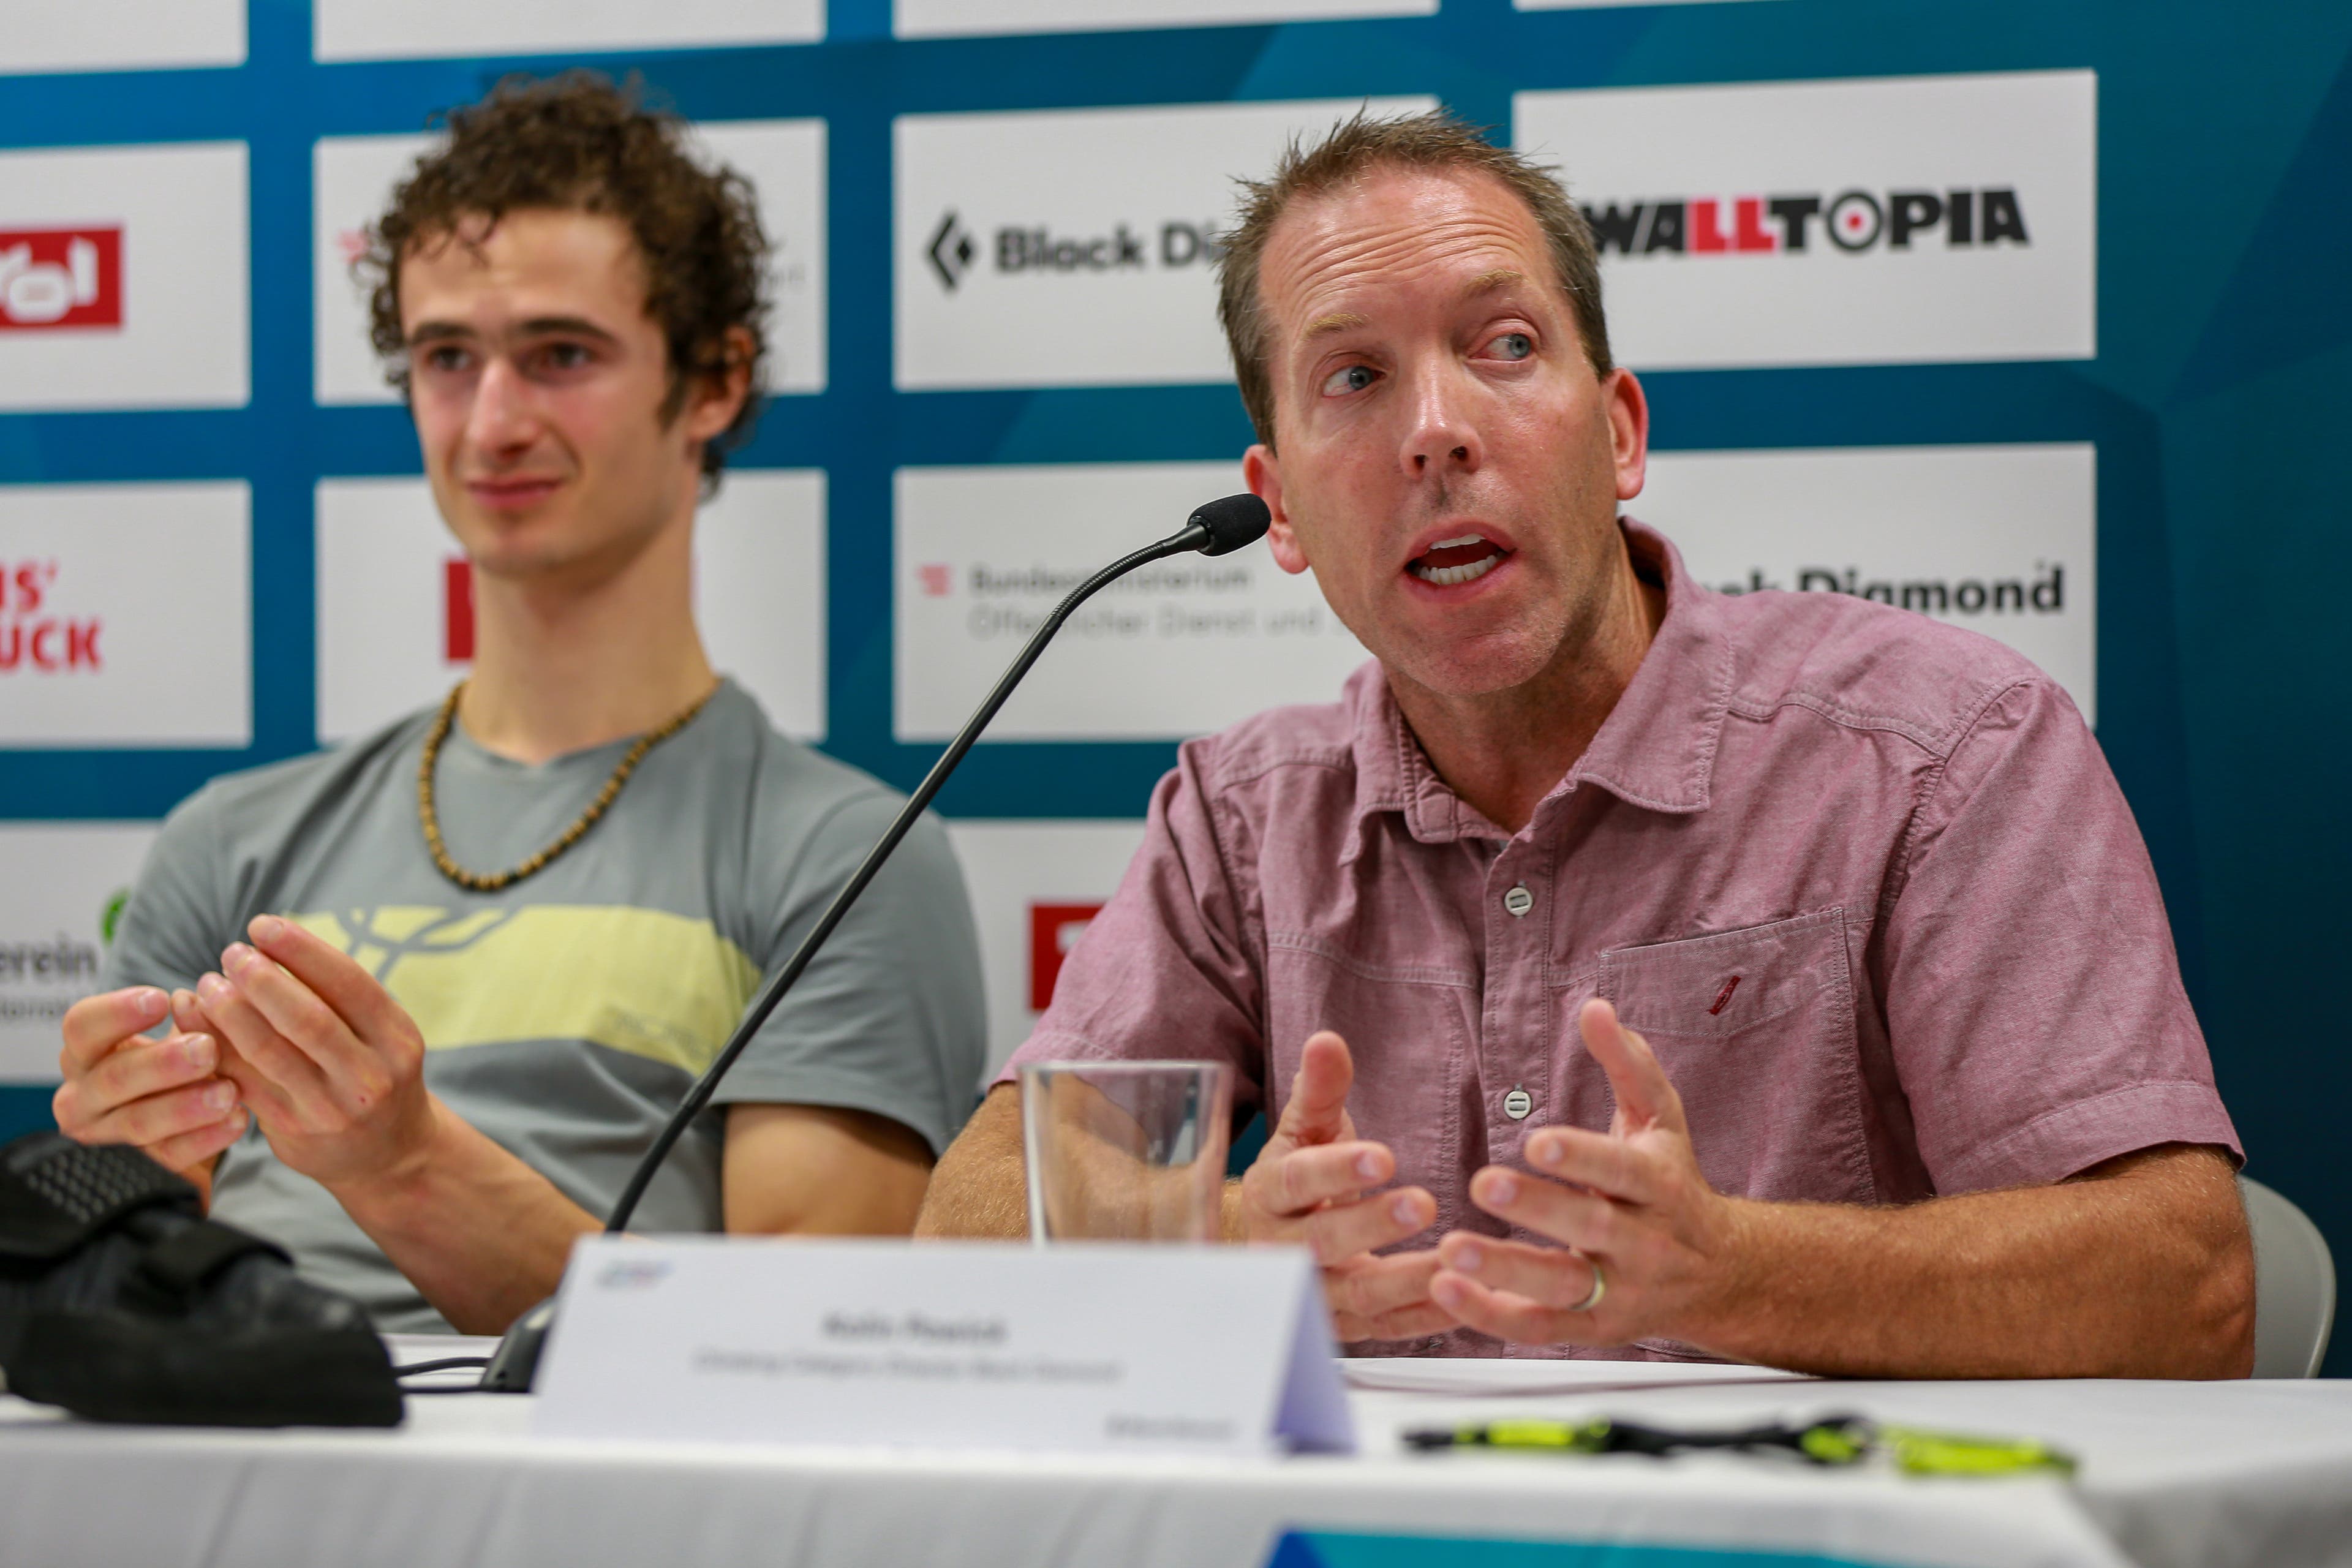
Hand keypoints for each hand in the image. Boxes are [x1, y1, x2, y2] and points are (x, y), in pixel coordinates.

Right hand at [53, 987, 247, 1195]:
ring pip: (137, 1123)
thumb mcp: (181, 1025)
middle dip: (162, 1064)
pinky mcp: (140, 1162)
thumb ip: (191, 1014)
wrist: (183, 1097)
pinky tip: (238, 1119)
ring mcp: (107, 1132)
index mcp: (84, 1049)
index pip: (81, 1026)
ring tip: (229, 1091)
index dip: (117, 1012)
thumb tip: (198, 998)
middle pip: (112, 1079)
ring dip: (185, 1107)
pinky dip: (206, 1138)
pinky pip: (169, 1155)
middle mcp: (83, 1093)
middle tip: (207, 1050)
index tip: (162, 999)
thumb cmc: (176, 1047)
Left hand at [179, 915, 440, 1193]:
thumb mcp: (380, 1036)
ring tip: (207, 984)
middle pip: (307, 1018)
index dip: (301, 949)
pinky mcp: (294, 1132)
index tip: (262, 925)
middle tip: (230, 954)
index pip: (349, 983)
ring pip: (269, 1051)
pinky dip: (215, 1046)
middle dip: (260, 979)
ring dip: (229, 1011)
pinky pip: (245, 1081)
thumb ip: (337, 999)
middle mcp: (370, 1075)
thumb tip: (268, 945)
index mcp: (397, 1038)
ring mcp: (332, 1108)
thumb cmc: (375, 1076)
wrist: (389, 1155)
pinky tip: (194, 1020)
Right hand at [1234, 1030, 1445, 1342]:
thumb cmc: (1302, 1176)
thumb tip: (1326, 1040)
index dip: (1337, 1169)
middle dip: (1370, 1225)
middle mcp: (1282, 1250)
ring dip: (1407, 1280)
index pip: (1296, 1181)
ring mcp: (1313, 1294)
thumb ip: (1321, 1089)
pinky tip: (1465, 1297)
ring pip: (1357, 1295)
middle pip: (1321, 1244)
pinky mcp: (1345, 1329)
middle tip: (1423, 1204)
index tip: (1383, 1155)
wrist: (1277, 1244)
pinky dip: (1427, 1319)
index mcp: (1270, 1193)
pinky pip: (1387, 1329)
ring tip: (1454, 1260)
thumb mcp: (1308, 1131)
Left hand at [1431, 998, 1742, 1348]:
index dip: (1582, 1157)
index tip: (1535, 1141)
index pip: (1623, 1172)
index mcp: (1660, 1187)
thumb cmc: (1675, 1185)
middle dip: (1536, 1208)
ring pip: (1564, 1286)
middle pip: (1591, 1227)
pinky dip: (1494, 1317)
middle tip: (1481, 1182)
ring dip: (1506, 1269)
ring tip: (1451, 1250)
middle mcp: (1644, 1242)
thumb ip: (1629, 1065)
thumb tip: (1595, 1007)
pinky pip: (1542, 1329)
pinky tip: (1446, 1292)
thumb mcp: (1662, 1122)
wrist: (1721, 1276)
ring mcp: (1620, 1291)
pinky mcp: (1595, 1329)